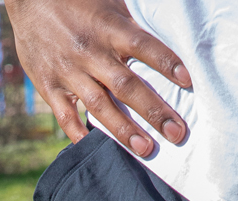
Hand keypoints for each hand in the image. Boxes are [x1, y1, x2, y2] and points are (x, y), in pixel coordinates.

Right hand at [6, 0, 190, 156]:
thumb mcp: (107, 1)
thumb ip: (129, 24)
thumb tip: (160, 42)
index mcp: (108, 27)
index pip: (143, 46)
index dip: (166, 63)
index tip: (187, 82)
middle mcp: (90, 52)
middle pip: (127, 85)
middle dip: (153, 111)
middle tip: (177, 133)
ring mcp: (69, 72)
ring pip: (100, 106)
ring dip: (124, 130)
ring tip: (145, 149)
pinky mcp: (49, 86)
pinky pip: (65, 116)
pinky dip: (78, 134)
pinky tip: (94, 148)